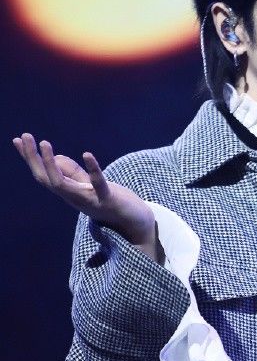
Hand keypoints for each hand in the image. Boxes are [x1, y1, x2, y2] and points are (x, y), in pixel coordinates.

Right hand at [13, 133, 155, 245]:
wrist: (135, 224)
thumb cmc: (110, 202)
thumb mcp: (88, 184)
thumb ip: (72, 172)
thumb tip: (54, 157)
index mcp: (69, 193)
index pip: (43, 175)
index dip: (30, 159)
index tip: (17, 140)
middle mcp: (74, 198)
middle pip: (46, 179)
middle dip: (33, 159)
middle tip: (25, 136)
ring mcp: (89, 200)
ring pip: (62, 185)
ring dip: (51, 164)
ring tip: (45, 143)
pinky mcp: (108, 199)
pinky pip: (98, 185)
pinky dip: (92, 170)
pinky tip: (87, 154)